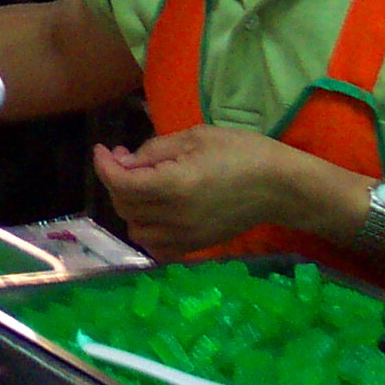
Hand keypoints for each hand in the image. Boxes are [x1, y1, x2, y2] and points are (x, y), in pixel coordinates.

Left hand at [90, 125, 324, 257]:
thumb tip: (123, 162)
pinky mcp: (195, 247)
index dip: (104, 165)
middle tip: (125, 158)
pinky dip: (147, 230)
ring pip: (136, 229)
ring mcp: (184, 237)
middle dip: (116, 180)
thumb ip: (154, 151)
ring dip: (129, 206)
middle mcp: (174, 217)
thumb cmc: (242, 152)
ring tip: (141, 184)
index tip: (103, 149)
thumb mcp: (195, 137)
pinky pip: (156, 246)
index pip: (120, 182)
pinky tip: (155, 211)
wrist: (281, 186)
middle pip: (125, 205)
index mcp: (173, 186)